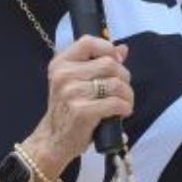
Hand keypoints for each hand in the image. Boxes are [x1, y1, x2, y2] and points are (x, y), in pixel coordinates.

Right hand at [32, 35, 131, 165]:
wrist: (54, 139)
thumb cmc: (68, 109)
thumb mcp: (76, 82)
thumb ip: (98, 63)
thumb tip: (122, 49)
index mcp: (61, 64)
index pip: (88, 42)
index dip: (107, 49)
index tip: (116, 62)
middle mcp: (64, 76)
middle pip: (109, 63)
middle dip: (123, 76)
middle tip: (122, 90)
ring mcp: (72, 93)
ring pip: (115, 84)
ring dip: (127, 94)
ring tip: (124, 102)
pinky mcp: (83, 111)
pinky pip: (115, 103)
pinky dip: (125, 107)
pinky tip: (122, 112)